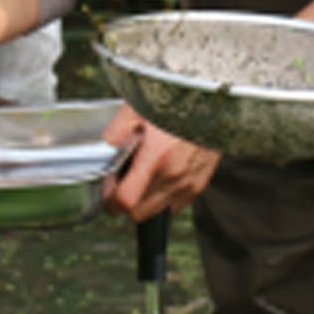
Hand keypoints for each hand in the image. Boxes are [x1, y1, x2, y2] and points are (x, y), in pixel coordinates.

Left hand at [102, 103, 220, 220]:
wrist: (209, 100)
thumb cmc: (174, 100)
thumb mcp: (136, 108)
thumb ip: (115, 133)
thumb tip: (104, 153)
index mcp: (156, 155)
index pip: (125, 200)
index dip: (109, 201)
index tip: (107, 192)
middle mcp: (175, 174)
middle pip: (139, 213)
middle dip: (127, 201)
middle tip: (125, 180)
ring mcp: (189, 182)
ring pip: (157, 211)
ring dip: (147, 200)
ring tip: (146, 173)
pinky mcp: (200, 184)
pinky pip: (175, 204)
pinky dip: (165, 195)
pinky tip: (163, 173)